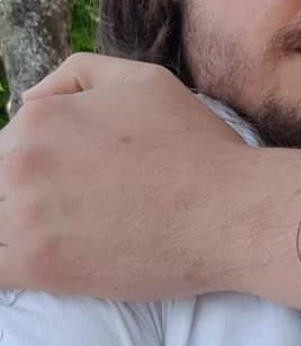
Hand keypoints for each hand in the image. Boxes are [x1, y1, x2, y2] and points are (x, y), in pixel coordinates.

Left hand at [0, 53, 255, 298]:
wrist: (232, 211)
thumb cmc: (195, 145)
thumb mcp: (142, 79)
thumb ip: (75, 76)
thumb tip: (26, 100)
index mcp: (40, 117)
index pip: (5, 146)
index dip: (35, 168)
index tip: (71, 186)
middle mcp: (21, 160)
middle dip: (23, 200)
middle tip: (77, 213)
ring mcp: (26, 215)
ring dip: (16, 234)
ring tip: (64, 239)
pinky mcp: (39, 266)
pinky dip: (8, 268)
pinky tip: (40, 267)